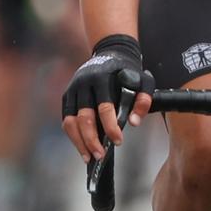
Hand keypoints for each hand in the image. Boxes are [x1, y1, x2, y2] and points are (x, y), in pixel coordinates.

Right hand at [60, 33, 154, 160]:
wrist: (110, 52)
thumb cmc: (128, 70)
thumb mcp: (143, 80)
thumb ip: (143, 100)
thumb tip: (134, 123)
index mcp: (102, 79)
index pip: (104, 107)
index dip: (110, 126)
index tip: (118, 141)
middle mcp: (83, 84)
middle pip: (84, 117)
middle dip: (92, 139)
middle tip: (101, 155)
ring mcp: (72, 90)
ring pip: (70, 121)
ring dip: (79, 141)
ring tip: (89, 157)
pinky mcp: (67, 96)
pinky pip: (66, 119)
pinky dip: (73, 135)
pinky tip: (82, 147)